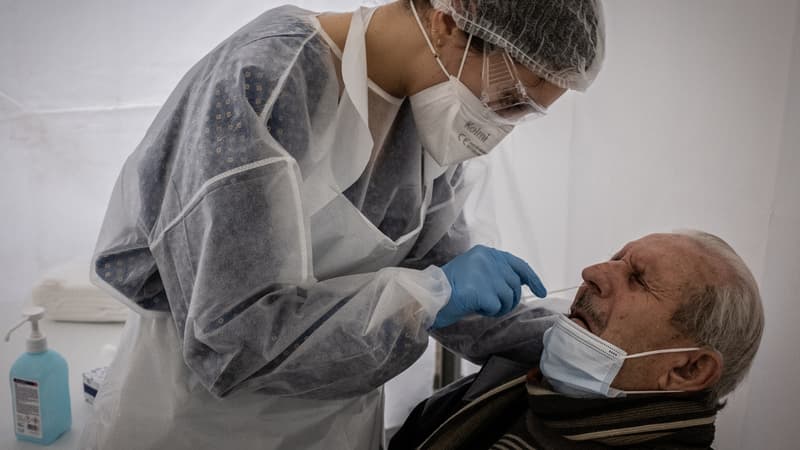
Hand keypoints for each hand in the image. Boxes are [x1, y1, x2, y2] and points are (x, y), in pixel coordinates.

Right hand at [431, 245, 546, 328]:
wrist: (429, 296)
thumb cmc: (449, 288)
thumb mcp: (474, 271)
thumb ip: (495, 272)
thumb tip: (519, 284)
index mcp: (485, 252)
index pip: (517, 264)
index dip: (532, 279)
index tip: (541, 291)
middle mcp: (487, 259)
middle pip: (514, 285)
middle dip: (509, 300)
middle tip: (492, 305)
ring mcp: (485, 274)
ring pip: (508, 298)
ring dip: (498, 307)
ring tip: (479, 304)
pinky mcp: (481, 290)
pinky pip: (496, 307)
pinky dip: (487, 311)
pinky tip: (474, 306)